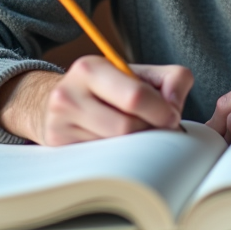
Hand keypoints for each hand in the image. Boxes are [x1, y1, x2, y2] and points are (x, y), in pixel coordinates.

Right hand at [0, 56, 193, 145]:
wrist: (56, 102)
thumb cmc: (109, 89)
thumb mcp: (139, 74)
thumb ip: (172, 79)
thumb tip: (174, 107)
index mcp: (91, 68)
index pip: (136, 96)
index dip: (162, 111)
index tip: (171, 116)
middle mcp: (68, 94)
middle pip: (126, 128)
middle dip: (150, 130)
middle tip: (157, 129)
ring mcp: (59, 124)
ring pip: (114, 148)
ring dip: (136, 145)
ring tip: (137, 134)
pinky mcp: (58, 148)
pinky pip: (101, 161)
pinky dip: (118, 156)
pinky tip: (118, 145)